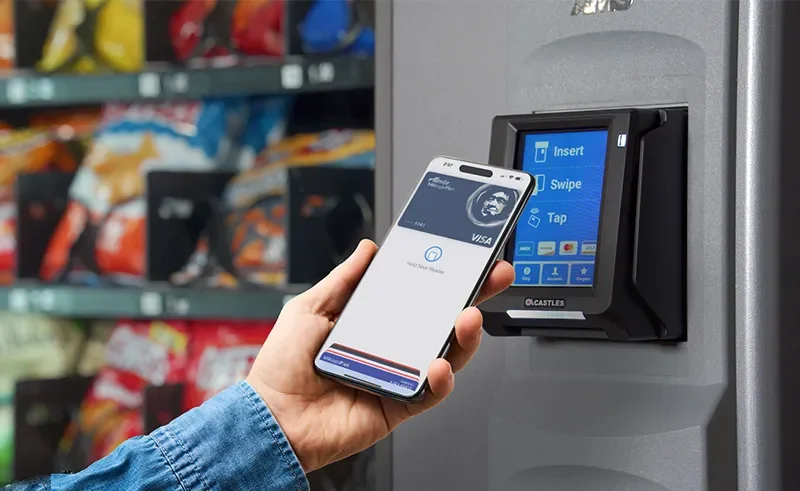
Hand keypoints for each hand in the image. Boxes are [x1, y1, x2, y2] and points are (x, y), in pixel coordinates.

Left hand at [246, 239, 513, 472]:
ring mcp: (399, 375)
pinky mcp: (400, 405)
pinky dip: (440, 378)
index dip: (442, 275)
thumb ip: (343, 280)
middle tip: (491, 276)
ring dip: (464, 335)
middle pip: (441, 320)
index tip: (463, 255)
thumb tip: (368, 250)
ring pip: (446, 354)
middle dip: (472, 296)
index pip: (416, 294)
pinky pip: (431, 392)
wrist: (272, 417)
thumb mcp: (309, 308)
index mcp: (372, 322)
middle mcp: (391, 347)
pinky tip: (438, 364)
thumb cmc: (283, 366)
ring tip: (468, 317)